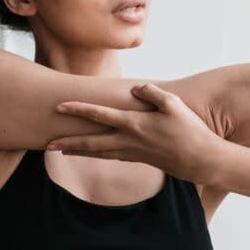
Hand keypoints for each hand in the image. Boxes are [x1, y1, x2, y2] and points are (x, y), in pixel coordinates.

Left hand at [46, 83, 225, 182]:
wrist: (202, 160)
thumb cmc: (191, 130)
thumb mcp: (173, 105)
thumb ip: (151, 94)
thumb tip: (134, 89)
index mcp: (135, 125)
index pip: (100, 115)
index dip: (78, 109)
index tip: (59, 107)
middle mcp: (130, 141)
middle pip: (93, 142)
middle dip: (69, 142)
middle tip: (47, 144)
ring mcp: (135, 153)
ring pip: (101, 153)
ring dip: (80, 151)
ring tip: (62, 151)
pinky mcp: (142, 160)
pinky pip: (114, 156)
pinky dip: (100, 155)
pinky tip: (94, 154)